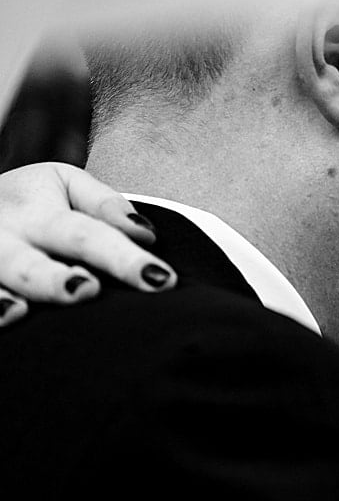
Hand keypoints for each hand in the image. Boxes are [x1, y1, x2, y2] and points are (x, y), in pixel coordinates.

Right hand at [0, 162, 175, 325]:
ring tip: (19, 311)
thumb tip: (145, 233)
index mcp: (36, 213)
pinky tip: (3, 319)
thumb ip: (105, 205)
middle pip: (28, 264)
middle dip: (52, 280)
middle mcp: (4, 240)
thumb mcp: (66, 182)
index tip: (160, 279)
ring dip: (1, 300)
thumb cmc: (29, 197)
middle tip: (85, 289)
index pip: (87, 236)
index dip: (123, 259)